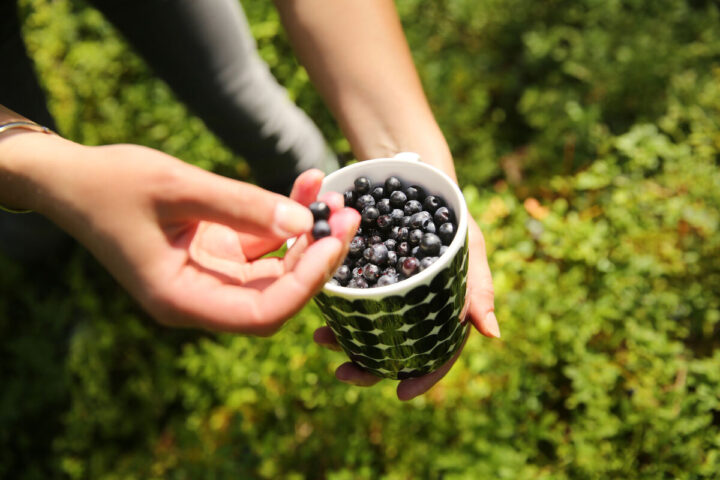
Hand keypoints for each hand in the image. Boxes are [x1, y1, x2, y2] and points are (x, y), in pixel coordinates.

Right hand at [41, 143, 359, 333]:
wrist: (72, 180)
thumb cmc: (112, 185)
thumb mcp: (177, 188)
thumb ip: (242, 205)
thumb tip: (306, 219)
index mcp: (183, 300)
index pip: (263, 314)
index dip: (305, 284)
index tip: (334, 242)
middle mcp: (201, 297)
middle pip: (277, 294)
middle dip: (317, 255)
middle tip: (349, 214)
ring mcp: (209, 276)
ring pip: (275, 267)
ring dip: (307, 231)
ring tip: (331, 192)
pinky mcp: (214, 253)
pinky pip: (261, 242)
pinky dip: (283, 217)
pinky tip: (306, 185)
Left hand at [312, 215, 497, 399]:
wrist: (418, 177)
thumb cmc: (452, 214)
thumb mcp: (471, 245)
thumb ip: (479, 286)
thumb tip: (493, 334)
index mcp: (441, 309)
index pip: (436, 351)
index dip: (423, 376)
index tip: (401, 394)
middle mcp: (412, 305)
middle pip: (395, 347)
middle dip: (370, 365)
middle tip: (344, 372)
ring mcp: (385, 291)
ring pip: (368, 326)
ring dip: (346, 338)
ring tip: (323, 339)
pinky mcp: (361, 272)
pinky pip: (348, 297)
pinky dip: (335, 306)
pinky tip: (318, 308)